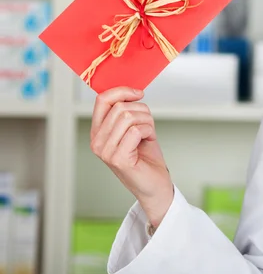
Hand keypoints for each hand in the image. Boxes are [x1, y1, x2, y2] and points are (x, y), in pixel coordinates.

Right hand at [90, 87, 173, 227]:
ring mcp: (105, 151)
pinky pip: (136, 130)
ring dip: (147, 121)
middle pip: (120, 107)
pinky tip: (148, 142)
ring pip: (129, 116)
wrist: (154, 183)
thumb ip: (126, 111)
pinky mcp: (117, 159)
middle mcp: (96, 141)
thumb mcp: (133, 127)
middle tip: (148, 125)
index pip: (102, 99)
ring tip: (148, 134)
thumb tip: (131, 89)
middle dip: (142, 111)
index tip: (139, 94)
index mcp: (98, 131)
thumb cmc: (146, 155)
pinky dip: (149, 131)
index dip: (122, 90)